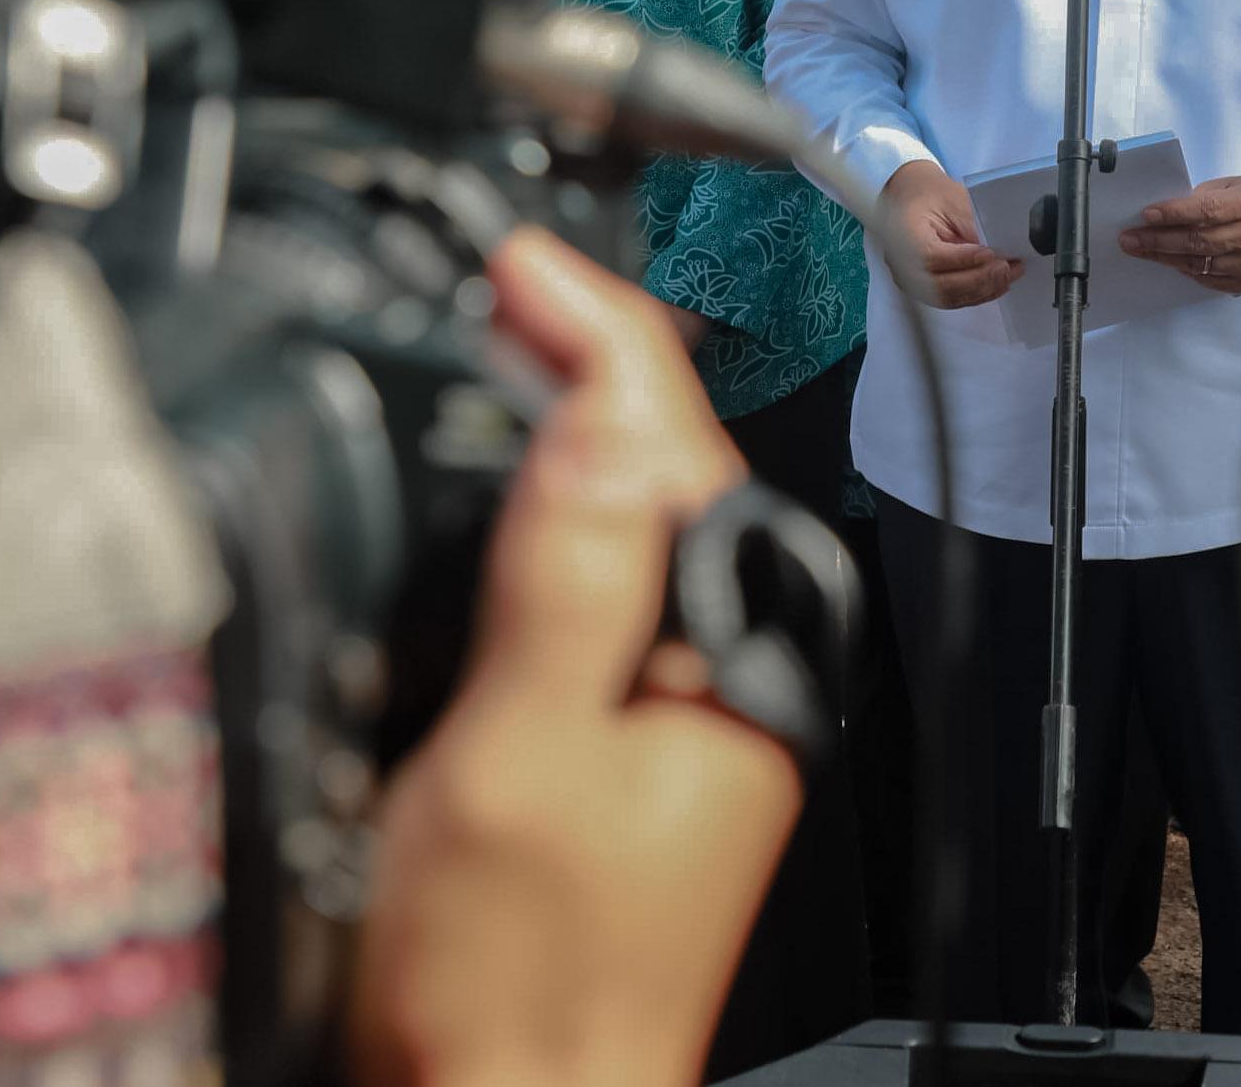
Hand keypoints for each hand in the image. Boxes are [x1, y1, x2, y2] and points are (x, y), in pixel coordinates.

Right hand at [349, 227, 798, 1086]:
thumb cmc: (515, 981)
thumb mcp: (515, 758)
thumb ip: (563, 581)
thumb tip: (597, 416)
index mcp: (731, 660)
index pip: (673, 443)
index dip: (593, 328)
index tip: (522, 258)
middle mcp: (737, 674)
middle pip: (675, 466)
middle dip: (593, 356)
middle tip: (502, 278)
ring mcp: (700, 711)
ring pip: (651, 521)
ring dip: (583, 427)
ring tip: (511, 346)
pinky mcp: (653, 745)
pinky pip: (625, 589)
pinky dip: (572, 519)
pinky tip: (523, 498)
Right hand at [879, 160, 1023, 309]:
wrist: (906, 199)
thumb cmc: (925, 195)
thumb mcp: (951, 199)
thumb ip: (971, 225)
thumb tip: (997, 248)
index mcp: (905, 237)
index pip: (932, 258)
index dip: (964, 259)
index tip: (990, 253)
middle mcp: (904, 265)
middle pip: (942, 286)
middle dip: (980, 279)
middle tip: (1006, 268)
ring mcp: (912, 281)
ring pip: (950, 298)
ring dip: (983, 290)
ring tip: (1008, 275)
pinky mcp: (924, 288)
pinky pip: (951, 299)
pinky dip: (976, 294)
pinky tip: (996, 284)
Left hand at [1120, 176, 1240, 295]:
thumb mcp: (1233, 186)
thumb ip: (1201, 198)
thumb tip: (1162, 214)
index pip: (1207, 211)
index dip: (1174, 214)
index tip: (1146, 215)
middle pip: (1198, 242)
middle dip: (1158, 241)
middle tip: (1130, 239)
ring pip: (1199, 265)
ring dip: (1165, 258)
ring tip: (1141, 250)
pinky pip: (1208, 280)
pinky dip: (1186, 270)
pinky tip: (1169, 261)